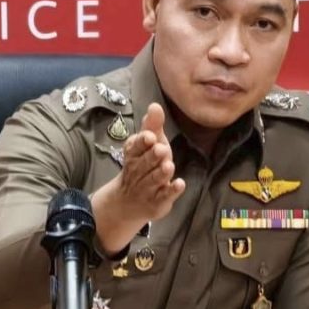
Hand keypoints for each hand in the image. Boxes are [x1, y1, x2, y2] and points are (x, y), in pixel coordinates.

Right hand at [92, 103, 184, 253]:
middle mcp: (138, 171)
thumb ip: (152, 126)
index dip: (142, 142)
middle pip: (145, 163)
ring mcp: (147, 188)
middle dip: (152, 157)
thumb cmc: (143, 165)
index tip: (150, 136)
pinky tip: (179, 184)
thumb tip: (155, 105)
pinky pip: (164, 196)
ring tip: (169, 166)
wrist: (129, 202)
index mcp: (134, 154)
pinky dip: (172, 191)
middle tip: (161, 150)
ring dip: (161, 173)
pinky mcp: (157, 202)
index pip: (135, 147)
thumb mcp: (148, 144)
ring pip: (153, 180)